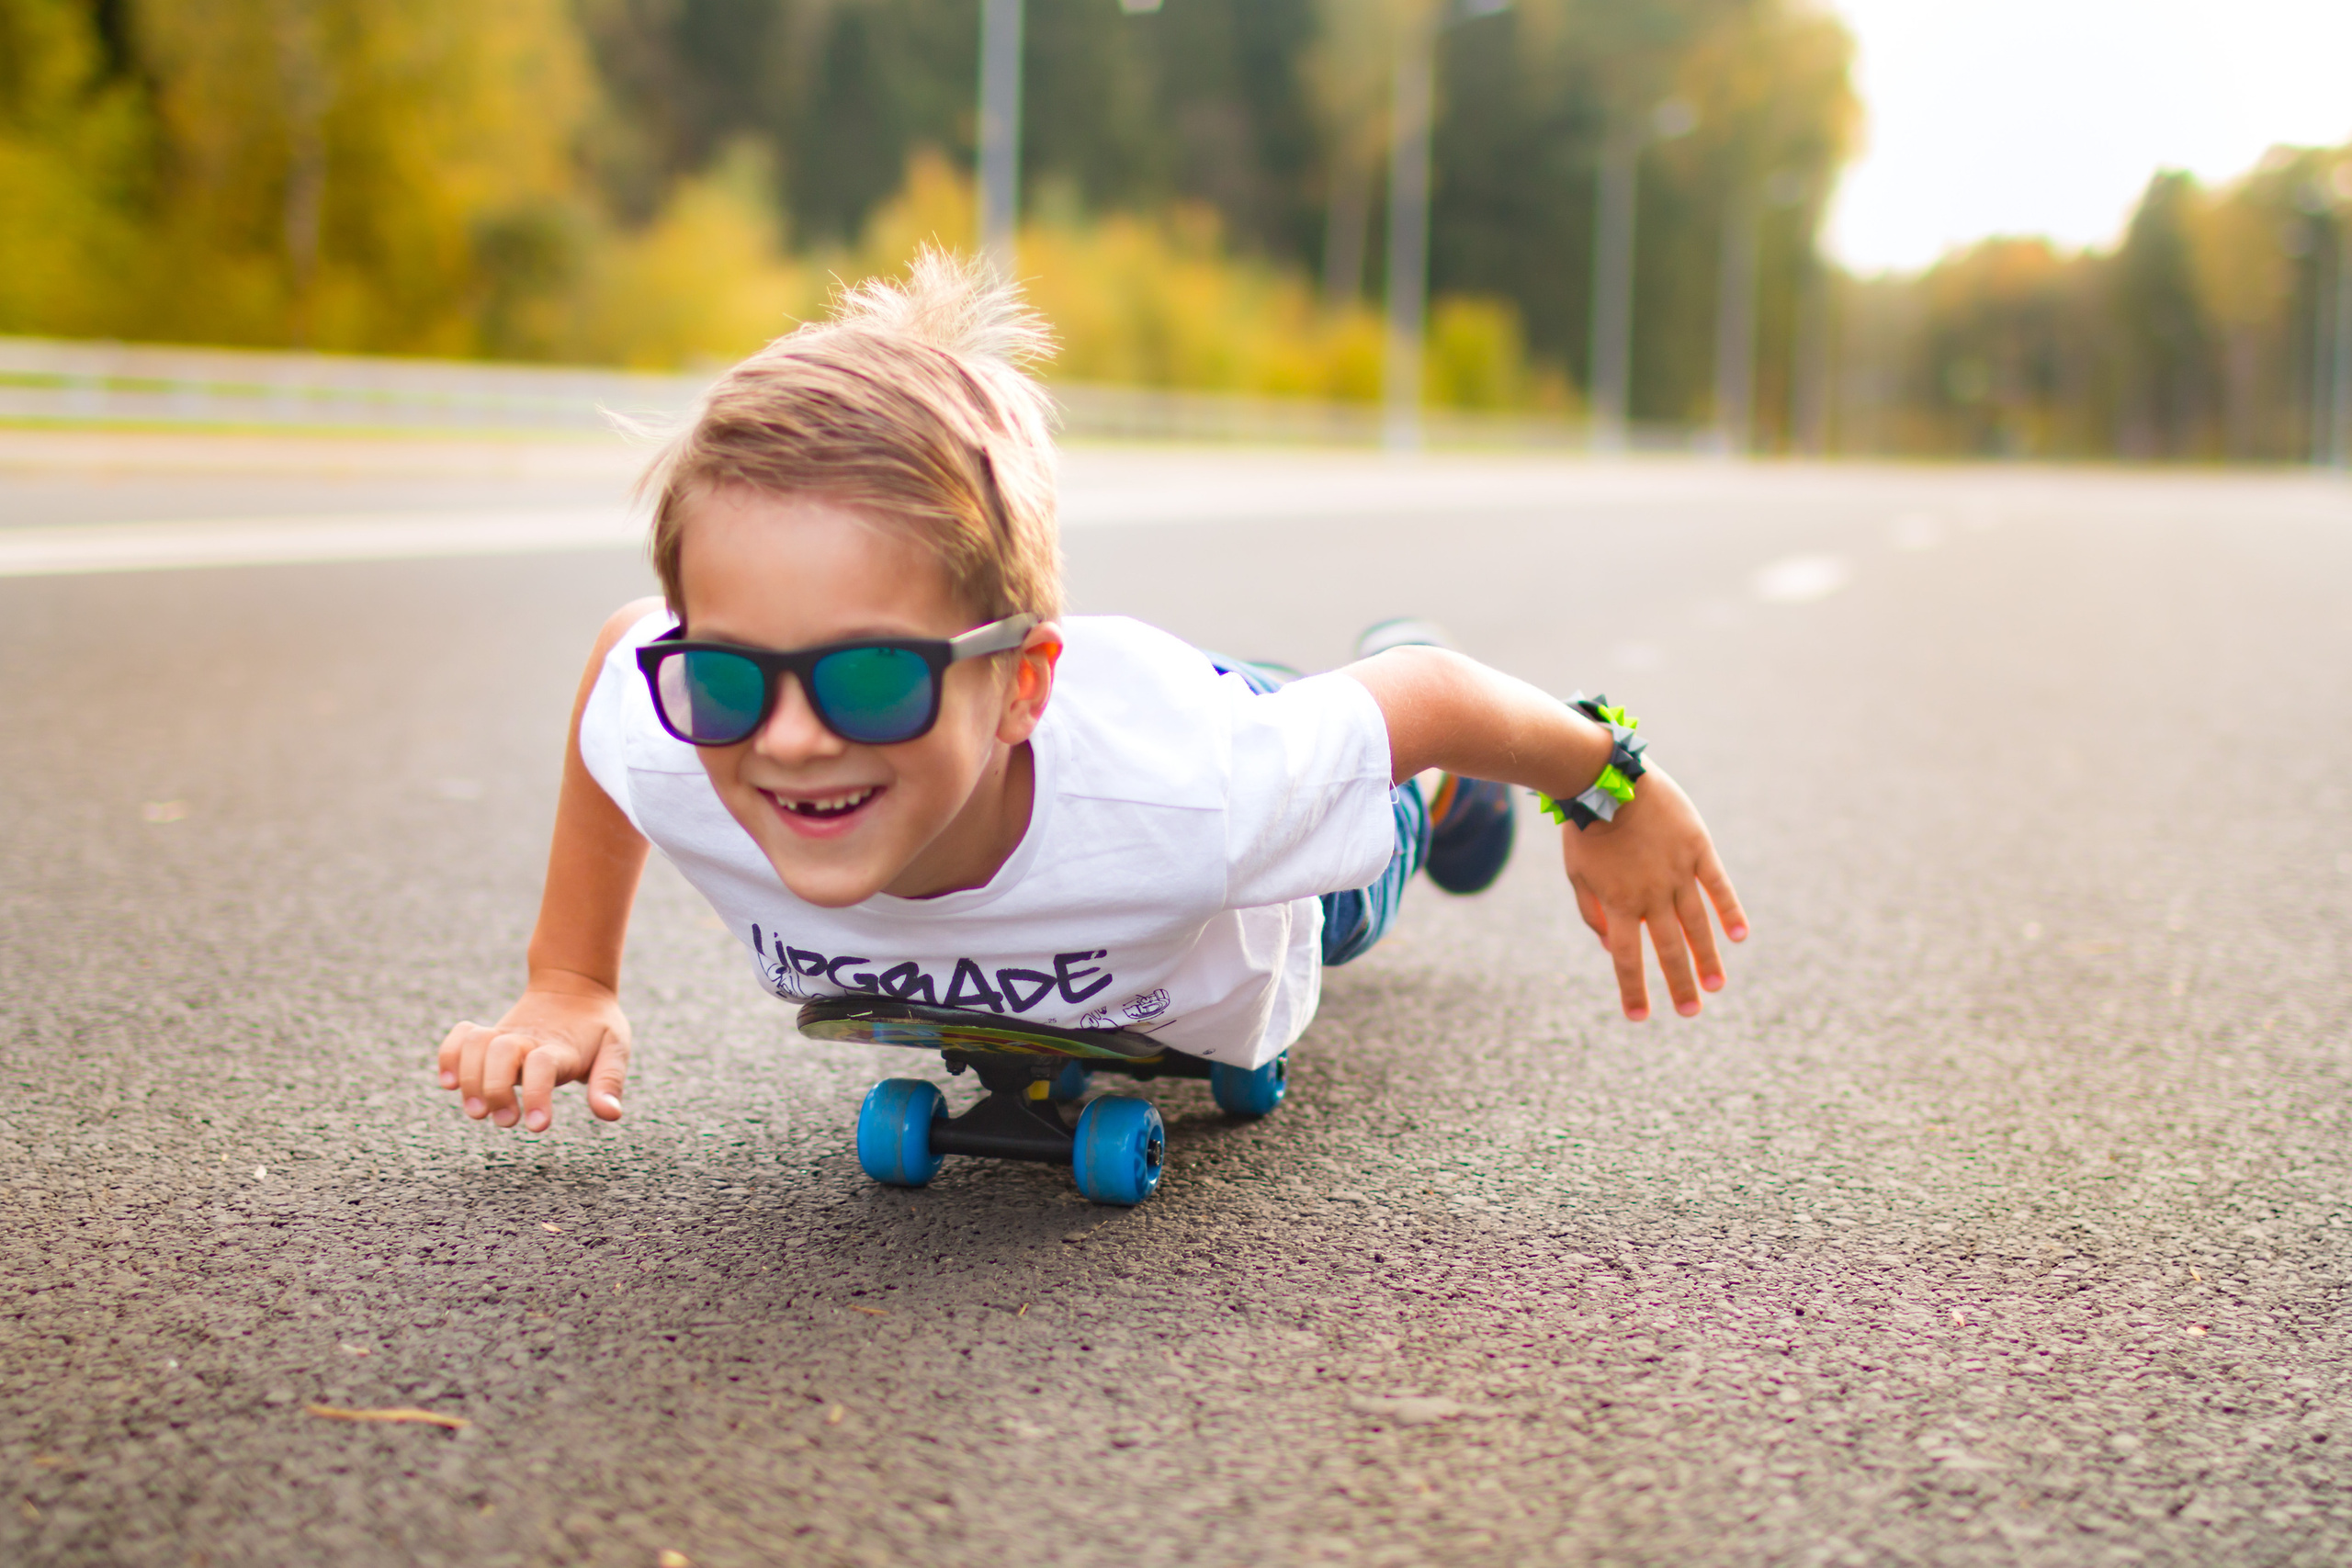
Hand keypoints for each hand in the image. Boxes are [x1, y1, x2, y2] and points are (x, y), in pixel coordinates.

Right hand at [436, 973, 630, 1131]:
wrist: (574, 987)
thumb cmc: (597, 1027)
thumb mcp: (616, 1048)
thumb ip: (609, 1081)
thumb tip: (611, 1114)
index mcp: (562, 1046)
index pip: (544, 1065)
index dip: (538, 1095)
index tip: (538, 1127)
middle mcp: (529, 1039)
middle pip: (502, 1052)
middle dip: (496, 1089)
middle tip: (507, 1121)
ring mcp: (505, 1035)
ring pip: (476, 1044)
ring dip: (470, 1078)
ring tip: (477, 1112)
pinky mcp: (488, 1037)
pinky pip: (459, 1038)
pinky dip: (448, 1057)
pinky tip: (449, 1084)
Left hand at [1558, 767, 1747, 1020]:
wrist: (1604, 778)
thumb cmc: (1586, 829)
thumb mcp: (1577, 875)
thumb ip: (1594, 914)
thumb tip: (1613, 947)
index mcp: (1619, 903)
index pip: (1627, 958)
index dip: (1633, 989)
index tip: (1639, 1016)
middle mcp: (1651, 893)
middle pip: (1669, 948)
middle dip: (1680, 983)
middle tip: (1691, 1011)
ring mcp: (1677, 871)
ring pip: (1697, 924)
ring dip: (1708, 957)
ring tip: (1717, 985)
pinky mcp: (1697, 848)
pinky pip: (1717, 886)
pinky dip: (1730, 911)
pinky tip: (1740, 936)